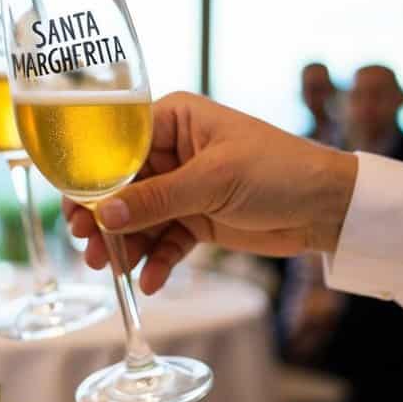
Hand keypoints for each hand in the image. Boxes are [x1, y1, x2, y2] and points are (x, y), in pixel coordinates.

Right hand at [64, 92, 357, 293]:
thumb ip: (156, 199)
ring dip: (124, 245)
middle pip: (121, 186)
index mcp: (173, 120)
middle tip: (86, 244)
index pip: (116, 145)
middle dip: (104, 218)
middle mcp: (172, 150)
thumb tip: (104, 215)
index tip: (73, 206)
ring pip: (138, 217)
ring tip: (111, 270)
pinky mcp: (196, 219)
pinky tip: (149, 281)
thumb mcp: (213, 181)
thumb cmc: (279, 171)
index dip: (91, 176)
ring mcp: (182, 187)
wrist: (329, 209)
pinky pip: (164, 240)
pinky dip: (155, 261)